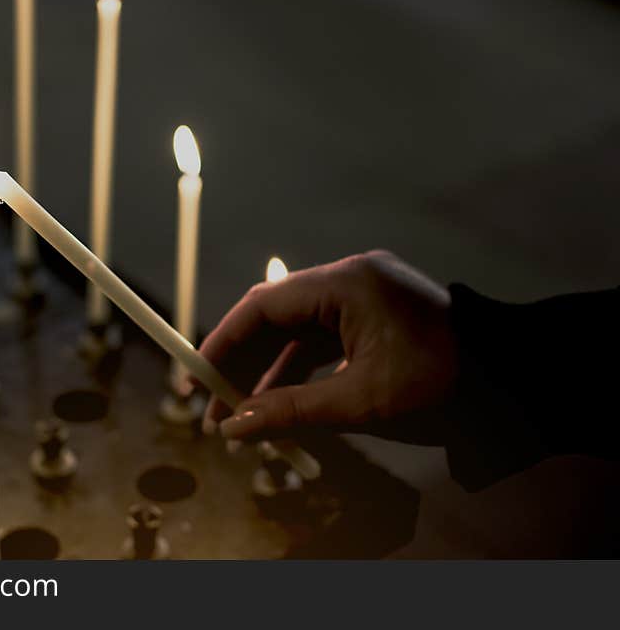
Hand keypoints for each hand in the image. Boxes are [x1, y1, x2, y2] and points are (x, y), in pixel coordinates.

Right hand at [199, 250, 457, 442]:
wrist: (513, 382)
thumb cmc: (442, 386)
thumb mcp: (359, 402)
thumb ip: (289, 410)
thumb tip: (231, 427)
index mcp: (347, 284)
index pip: (263, 306)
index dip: (223, 342)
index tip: (195, 377)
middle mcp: (351, 280)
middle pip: (275, 318)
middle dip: (242, 365)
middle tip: (211, 410)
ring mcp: (363, 296)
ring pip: (297, 333)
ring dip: (268, 373)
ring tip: (239, 419)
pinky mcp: (374, 316)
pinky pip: (323, 341)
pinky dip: (299, 371)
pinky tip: (276, 404)